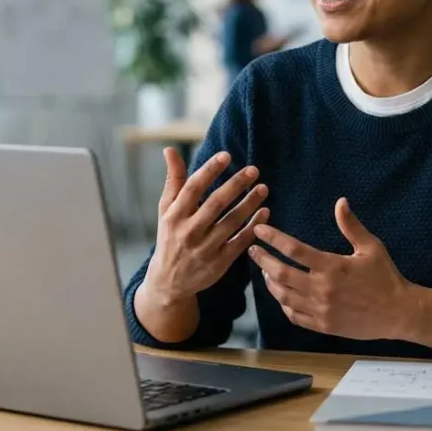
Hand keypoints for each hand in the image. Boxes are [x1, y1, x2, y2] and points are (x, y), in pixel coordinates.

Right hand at [142, 148, 269, 305]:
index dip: (210, 171)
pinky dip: (253, 227)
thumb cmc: (170, 236)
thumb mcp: (166, 210)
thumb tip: (170, 150)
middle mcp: (188, 232)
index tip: (227, 156)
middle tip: (254, 170)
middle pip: (215, 204)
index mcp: (174, 215)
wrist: (169, 281)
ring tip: (263, 188)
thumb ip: (173, 180)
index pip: (193, 188)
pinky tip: (265, 212)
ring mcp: (204, 249)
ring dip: (249, 204)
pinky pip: (240, 242)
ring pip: (231, 222)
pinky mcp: (219, 263)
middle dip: (236, 185)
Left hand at [249, 198, 413, 340]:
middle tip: (253, 250)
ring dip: (270, 282)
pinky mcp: (323, 325)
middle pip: (281, 273)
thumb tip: (340, 202)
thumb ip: (351, 226)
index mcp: (332, 266)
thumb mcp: (371, 247)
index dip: (273, 238)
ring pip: (283, 296)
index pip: (294, 250)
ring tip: (265, 271)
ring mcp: (321, 310)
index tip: (260, 230)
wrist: (398, 313)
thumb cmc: (385, 277)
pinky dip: (283, 304)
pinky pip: (294, 315)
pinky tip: (281, 294)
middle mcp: (322, 289)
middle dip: (262, 260)